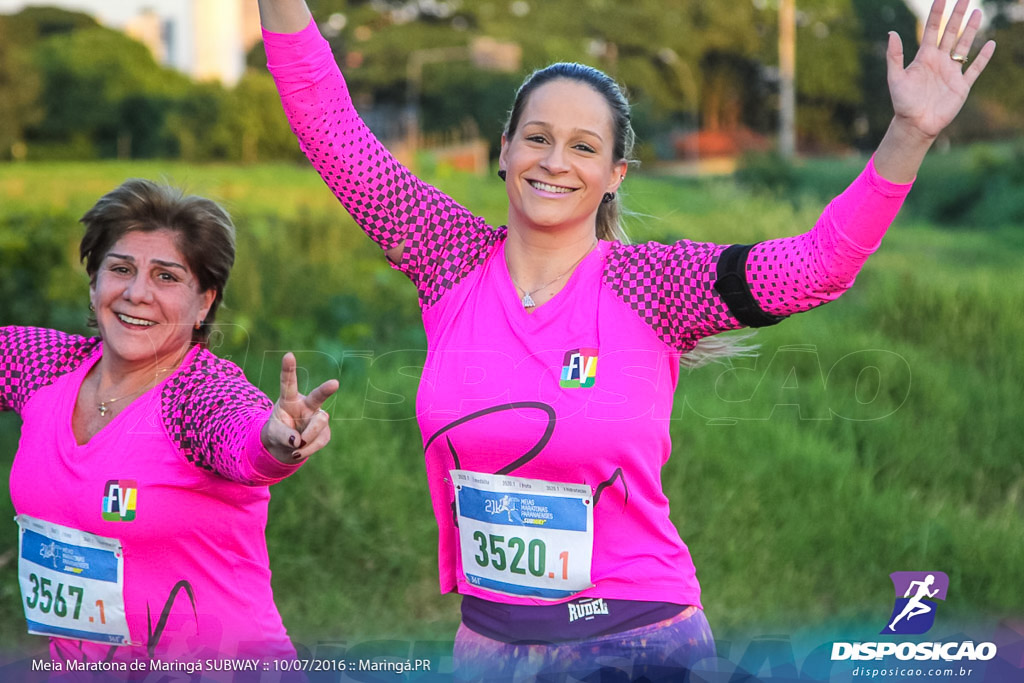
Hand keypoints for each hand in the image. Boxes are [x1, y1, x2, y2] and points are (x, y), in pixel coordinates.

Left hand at [261, 352, 339, 461]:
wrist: (287, 448)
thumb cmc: (278, 433)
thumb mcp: (273, 433)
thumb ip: (283, 435)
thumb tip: (298, 442)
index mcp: (290, 399)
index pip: (288, 383)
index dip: (288, 369)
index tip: (288, 355)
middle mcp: (307, 405)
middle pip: (317, 396)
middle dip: (326, 390)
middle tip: (335, 383)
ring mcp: (318, 418)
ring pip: (319, 423)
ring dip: (306, 438)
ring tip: (295, 448)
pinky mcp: (325, 432)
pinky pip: (320, 441)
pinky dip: (308, 449)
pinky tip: (299, 451)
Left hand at [886, 0, 995, 140]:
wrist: (915, 124)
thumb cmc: (903, 102)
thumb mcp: (895, 77)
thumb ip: (894, 56)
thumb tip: (891, 33)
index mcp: (924, 57)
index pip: (932, 29)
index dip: (937, 13)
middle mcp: (939, 61)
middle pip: (951, 33)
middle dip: (957, 16)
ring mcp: (952, 72)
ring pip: (964, 45)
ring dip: (971, 30)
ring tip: (978, 13)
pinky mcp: (961, 85)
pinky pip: (975, 68)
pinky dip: (983, 57)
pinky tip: (990, 44)